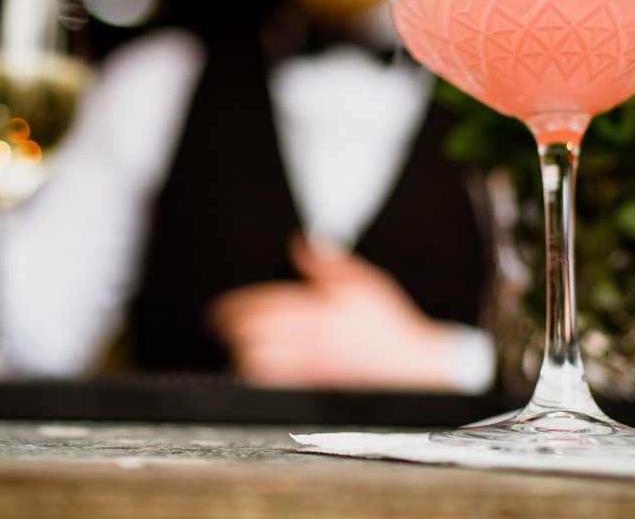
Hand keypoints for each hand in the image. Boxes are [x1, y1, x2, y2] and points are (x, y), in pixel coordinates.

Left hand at [207, 233, 458, 390]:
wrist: (415, 367)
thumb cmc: (390, 326)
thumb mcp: (366, 283)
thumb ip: (329, 264)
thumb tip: (300, 244)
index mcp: (319, 312)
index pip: (260, 307)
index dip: (232, 309)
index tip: (219, 311)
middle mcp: (311, 342)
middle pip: (251, 338)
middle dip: (232, 332)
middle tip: (225, 328)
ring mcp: (311, 370)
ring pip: (257, 366)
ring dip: (241, 356)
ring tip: (239, 349)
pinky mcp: (314, 391)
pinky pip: (273, 389)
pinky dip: (259, 380)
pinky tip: (259, 373)